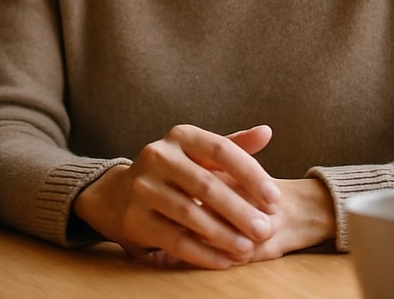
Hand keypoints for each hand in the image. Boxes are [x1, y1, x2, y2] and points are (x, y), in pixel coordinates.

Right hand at [72, 124, 281, 268]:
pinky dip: (202, 253)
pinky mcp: (134, 218)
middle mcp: (158, 156)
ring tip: (248, 248)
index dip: (250, 174)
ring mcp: (142, 187)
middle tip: (266, 230)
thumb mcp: (199, 154)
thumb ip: (233, 145)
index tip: (274, 198)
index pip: (221, 149)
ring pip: (189, 214)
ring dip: (223, 234)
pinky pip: (174, 239)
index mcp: (180, 136)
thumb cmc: (174, 173)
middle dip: (240, 210)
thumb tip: (267, 132)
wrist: (119, 195)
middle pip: (205, 184)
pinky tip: (224, 261)